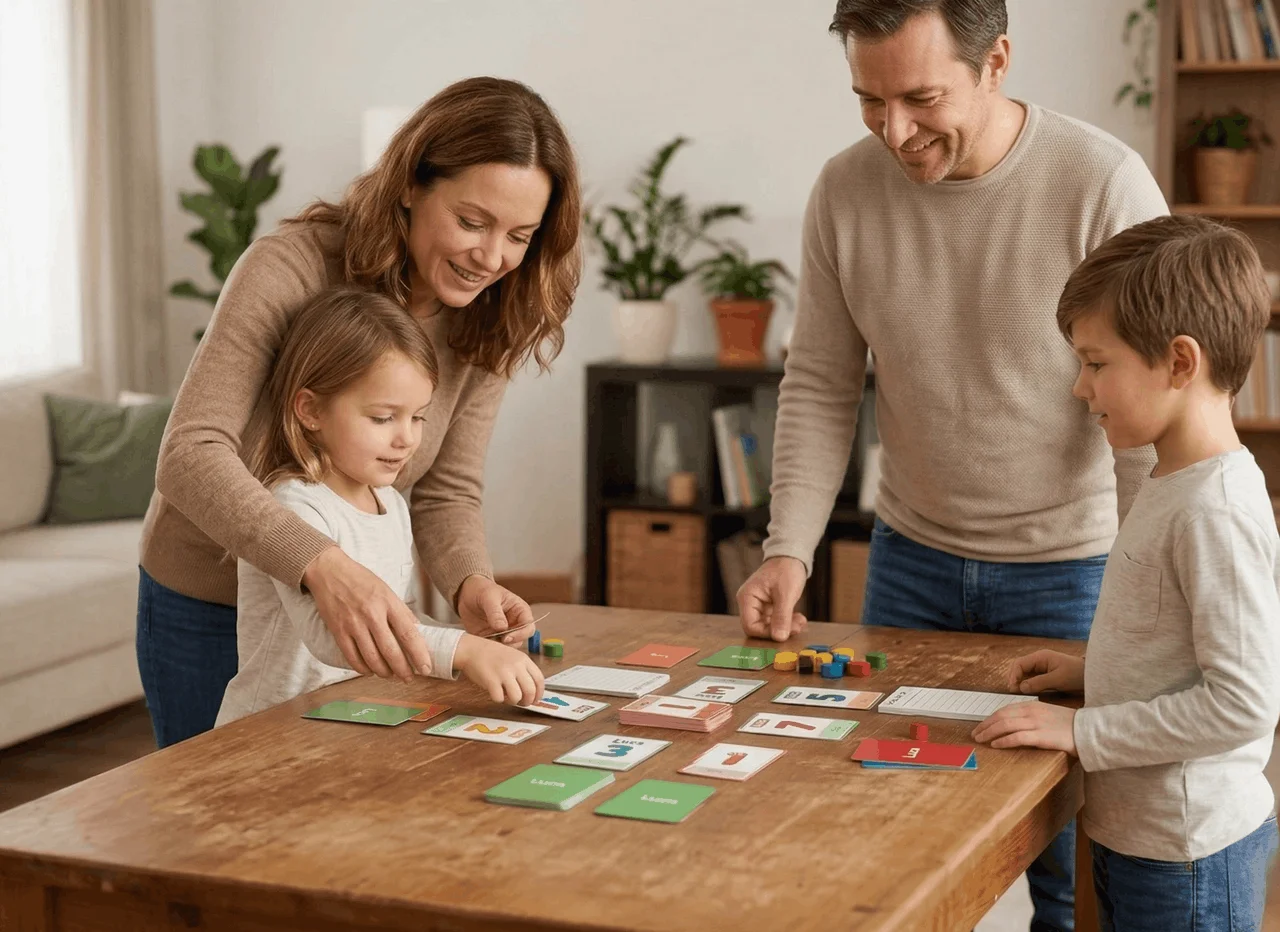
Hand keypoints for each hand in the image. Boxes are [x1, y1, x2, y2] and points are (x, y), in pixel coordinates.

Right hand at [302, 547, 432, 681]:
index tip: (426, 668)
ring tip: (391, 675)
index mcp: (388, 602)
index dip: (419, 654)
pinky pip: (352, 657)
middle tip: (409, 678)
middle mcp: (371, 614)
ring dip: (384, 672)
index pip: (408, 634)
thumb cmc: (361, 580)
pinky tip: (370, 671)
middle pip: (391, 650)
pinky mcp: (337, 631)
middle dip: (403, 669)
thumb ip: (401, 612)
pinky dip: (363, 668)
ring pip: (372, 658)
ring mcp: (353, 624)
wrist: (329, 571)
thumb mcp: (387, 590)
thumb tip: (417, 632)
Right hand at [453, 635, 544, 704]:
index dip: (539, 693)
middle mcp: (516, 666)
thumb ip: (522, 670)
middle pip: (530, 690)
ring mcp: (504, 673)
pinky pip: (500, 699)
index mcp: (523, 659)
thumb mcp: (513, 656)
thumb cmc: (491, 654)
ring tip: (507, 697)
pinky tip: (495, 693)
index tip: (535, 700)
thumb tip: (532, 691)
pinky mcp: (491, 681)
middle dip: (528, 701)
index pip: (539, 679)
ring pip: (517, 697)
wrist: (472, 649)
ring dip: (513, 702)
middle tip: (522, 703)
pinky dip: (498, 700)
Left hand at [455, 575, 534, 644]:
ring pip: (508, 647)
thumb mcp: (489, 597)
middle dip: (509, 643)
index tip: (506, 638)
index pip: (528, 627)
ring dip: (499, 648)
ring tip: (486, 642)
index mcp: (520, 611)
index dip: (521, 634)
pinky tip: (480, 644)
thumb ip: (495, 612)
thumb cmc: (482, 590)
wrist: (466, 593)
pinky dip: (489, 649)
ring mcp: (503, 633)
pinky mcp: (491, 638)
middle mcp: (514, 624)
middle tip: (495, 642)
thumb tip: (502, 628)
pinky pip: (494, 648)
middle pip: (520, 640)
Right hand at [737, 556, 808, 641]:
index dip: (766, 633)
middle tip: (797, 627)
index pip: (750, 625)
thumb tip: (779, 638)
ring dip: (786, 627)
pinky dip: (787, 622)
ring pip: (769, 626)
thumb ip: (781, 617)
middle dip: (779, 630)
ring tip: (801, 621)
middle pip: (759, 628)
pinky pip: (776, 621)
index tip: (784, 633)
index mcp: (747, 598)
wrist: (792, 556)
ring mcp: (759, 606)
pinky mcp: (769, 607)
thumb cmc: (785, 569)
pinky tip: (799, 618)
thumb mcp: (785, 594)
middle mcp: (750, 603)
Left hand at [972, 701, 1077, 754]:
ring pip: (1005, 725)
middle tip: (976, 734)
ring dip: (989, 732)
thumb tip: (1014, 725)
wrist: (1088, 730)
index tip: (981, 725)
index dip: (990, 718)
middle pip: (1001, 716)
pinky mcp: (1041, 736)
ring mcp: (1036, 723)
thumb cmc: (1069, 724)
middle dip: (985, 725)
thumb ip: (1031, 716)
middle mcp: (1031, 712)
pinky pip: (1016, 738)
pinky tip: (996, 745)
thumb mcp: (1047, 714)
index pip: (1004, 710)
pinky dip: (1003, 741)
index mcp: (1032, 705)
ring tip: (981, 739)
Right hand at [1007, 650, 1084, 694]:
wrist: (1092, 675)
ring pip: (1024, 674)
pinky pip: (1031, 679)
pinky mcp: (1045, 675)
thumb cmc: (1076, 674)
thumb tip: (1021, 688)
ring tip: (1019, 694)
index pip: (1019, 663)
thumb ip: (1039, 683)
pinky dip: (1027, 685)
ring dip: (1020, 682)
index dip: (1013, 675)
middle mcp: (1038, 661)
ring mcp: (1041, 667)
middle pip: (1019, 668)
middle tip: (1014, 692)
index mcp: (1040, 657)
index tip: (1013, 688)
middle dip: (1014, 679)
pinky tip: (1027, 693)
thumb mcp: (1058, 679)